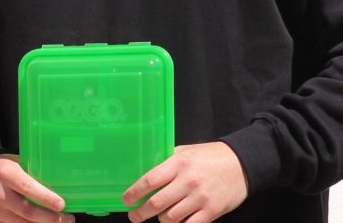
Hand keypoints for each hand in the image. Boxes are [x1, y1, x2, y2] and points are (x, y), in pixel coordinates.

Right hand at [0, 155, 74, 222]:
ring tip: (59, 222)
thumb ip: (32, 176)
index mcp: (5, 174)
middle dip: (51, 218)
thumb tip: (61, 185)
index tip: (62, 204)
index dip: (45, 197)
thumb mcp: (16, 165)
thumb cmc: (3, 170)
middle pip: (27, 212)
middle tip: (68, 218)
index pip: (27, 188)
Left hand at [123, 142, 247, 222]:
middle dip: (141, 213)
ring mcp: (201, 198)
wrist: (241, 164)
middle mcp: (188, 181)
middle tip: (134, 216)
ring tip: (159, 217)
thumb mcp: (185, 152)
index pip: (150, 180)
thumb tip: (143, 172)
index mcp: (178, 163)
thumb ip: (166, 161)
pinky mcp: (213, 211)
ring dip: (161, 220)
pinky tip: (176, 222)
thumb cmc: (209, 156)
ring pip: (171, 217)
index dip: (134, 192)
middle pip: (157, 203)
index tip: (126, 200)